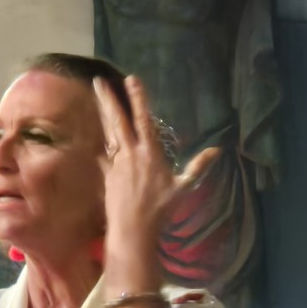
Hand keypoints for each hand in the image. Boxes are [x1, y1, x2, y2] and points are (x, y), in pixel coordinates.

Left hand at [93, 76, 219, 241]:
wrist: (134, 228)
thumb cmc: (160, 208)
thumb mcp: (183, 187)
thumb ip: (198, 167)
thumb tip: (217, 150)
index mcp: (150, 153)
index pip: (144, 120)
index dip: (138, 99)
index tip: (131, 80)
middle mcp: (131, 153)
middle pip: (119, 121)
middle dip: (110, 99)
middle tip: (99, 80)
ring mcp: (116, 162)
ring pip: (108, 131)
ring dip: (102, 112)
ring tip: (96, 95)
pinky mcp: (106, 173)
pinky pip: (100, 151)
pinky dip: (95, 139)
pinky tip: (89, 128)